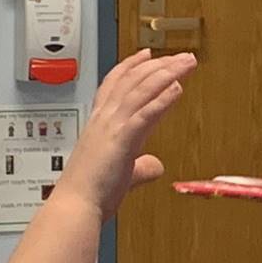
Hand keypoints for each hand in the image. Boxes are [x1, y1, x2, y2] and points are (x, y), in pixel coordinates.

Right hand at [62, 50, 196, 217]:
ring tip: (187, 63)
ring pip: (141, 89)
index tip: (148, 55)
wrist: (75, 207)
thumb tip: (155, 166)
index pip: (115, 84)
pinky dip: (162, 98)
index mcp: (99, 124)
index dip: (131, 66)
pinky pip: (145, 112)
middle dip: (159, 64)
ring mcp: (111, 127)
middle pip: (133, 80)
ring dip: (167, 73)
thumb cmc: (90, 194)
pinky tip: (177, 87)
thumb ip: (140, 167)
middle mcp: (103, 119)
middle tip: (181, 56)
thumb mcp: (121, 175)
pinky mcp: (121, 139)